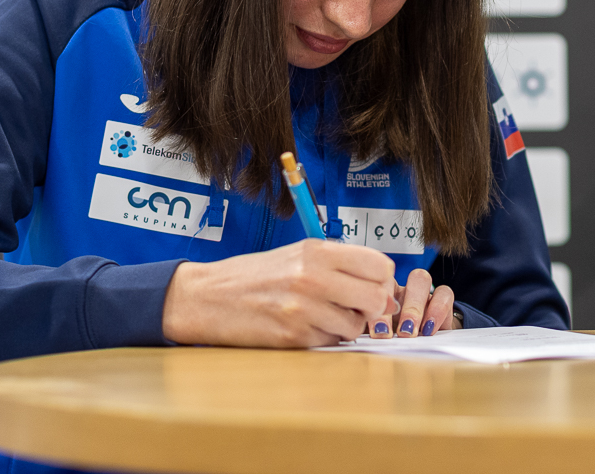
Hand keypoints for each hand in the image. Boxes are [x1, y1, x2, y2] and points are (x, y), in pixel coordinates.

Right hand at [161, 239, 397, 346]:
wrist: (209, 297)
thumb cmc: (255, 276)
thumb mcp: (297, 256)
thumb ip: (339, 267)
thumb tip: (385, 291)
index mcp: (316, 251)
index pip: (379, 264)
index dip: (383, 279)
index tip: (374, 285)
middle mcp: (312, 277)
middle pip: (376, 297)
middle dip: (373, 307)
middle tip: (356, 306)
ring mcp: (303, 309)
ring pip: (356, 326)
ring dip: (347, 326)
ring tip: (324, 316)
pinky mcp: (294, 337)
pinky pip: (331, 343)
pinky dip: (326, 338)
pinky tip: (306, 326)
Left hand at [368, 268, 456, 338]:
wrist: (424, 344)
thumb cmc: (395, 341)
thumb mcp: (380, 338)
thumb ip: (372, 335)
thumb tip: (361, 342)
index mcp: (378, 294)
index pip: (372, 287)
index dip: (375, 306)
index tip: (377, 333)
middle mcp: (398, 288)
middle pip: (393, 279)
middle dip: (389, 307)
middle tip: (394, 334)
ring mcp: (421, 291)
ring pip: (420, 279)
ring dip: (415, 307)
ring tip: (410, 333)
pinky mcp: (443, 298)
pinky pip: (444, 293)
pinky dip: (438, 311)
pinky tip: (429, 330)